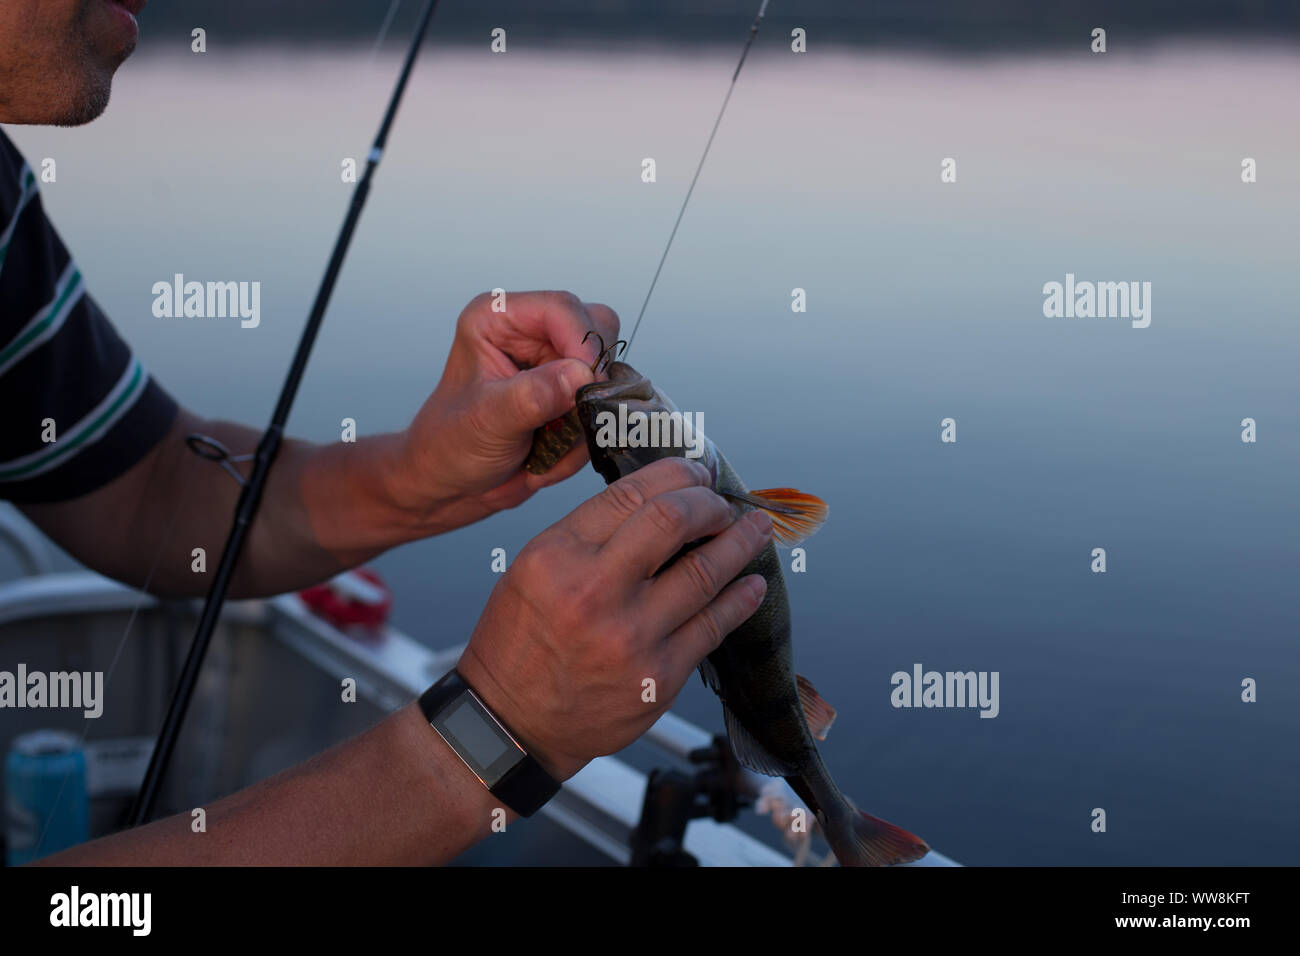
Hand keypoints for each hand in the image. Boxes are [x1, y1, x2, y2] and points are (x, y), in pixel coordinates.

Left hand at [388, 290, 619, 529]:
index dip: (583, 343)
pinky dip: (582, 441)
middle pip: (597, 333)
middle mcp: (529, 332)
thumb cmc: (447, 447)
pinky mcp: (567, 394)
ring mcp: (552, 363)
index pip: (562, 308)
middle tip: (567, 423)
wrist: (448, 485)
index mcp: (498, 319)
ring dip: (583, 422)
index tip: (587, 385)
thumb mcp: (486, 421)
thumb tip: (581, 375)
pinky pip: (601, 409)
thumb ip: (532, 396)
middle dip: (587, 386)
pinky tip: (548, 458)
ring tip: (546, 451)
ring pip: (605, 376)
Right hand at [456, 457, 773, 780]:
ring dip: (740, 544)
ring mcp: (631, 636)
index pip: (631, 494)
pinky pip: (713, 626)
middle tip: (723, 502)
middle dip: (710, 503)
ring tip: (755, 530)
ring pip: (704, 572)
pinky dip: (740, 600)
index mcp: (558, 555)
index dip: (676, 474)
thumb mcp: (533, 570)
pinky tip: (751, 585)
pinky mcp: (658, 676)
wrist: (512, 723)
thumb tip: (657, 500)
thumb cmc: (519, 643)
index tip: (695, 472)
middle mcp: (594, 591)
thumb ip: (589, 535)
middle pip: (673, 520)